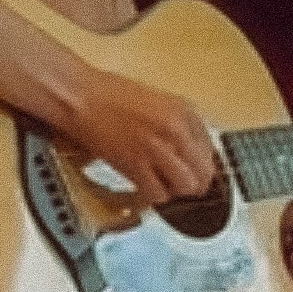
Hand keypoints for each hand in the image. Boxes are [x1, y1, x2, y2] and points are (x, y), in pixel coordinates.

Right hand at [74, 67, 216, 204]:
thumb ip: (178, 122)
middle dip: (195, 183)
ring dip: (176, 191)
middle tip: (183, 184)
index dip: (202, 163)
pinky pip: (156, 193)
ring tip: (164, 186)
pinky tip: (145, 189)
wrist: (82, 97)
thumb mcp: (158, 100)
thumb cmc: (111, 94)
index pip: (210, 149)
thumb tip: (190, 147)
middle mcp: (176, 130)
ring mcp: (157, 149)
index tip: (194, 168)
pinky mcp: (135, 166)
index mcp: (184, 111)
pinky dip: (152, 196)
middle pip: (204, 172)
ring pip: (185, 187)